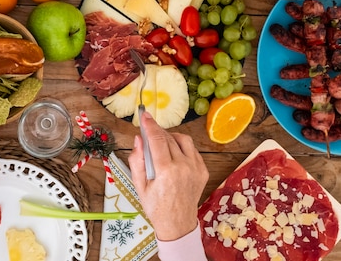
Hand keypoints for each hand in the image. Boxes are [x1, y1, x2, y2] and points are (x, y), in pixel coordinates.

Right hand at [128, 112, 208, 240]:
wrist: (177, 224)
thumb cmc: (155, 206)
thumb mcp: (139, 185)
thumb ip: (137, 160)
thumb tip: (138, 139)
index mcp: (166, 171)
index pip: (157, 139)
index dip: (150, 125)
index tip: (144, 115)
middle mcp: (183, 166)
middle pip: (169, 138)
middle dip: (157, 131)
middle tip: (148, 131)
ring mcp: (195, 168)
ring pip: (183, 140)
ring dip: (171, 137)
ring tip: (161, 142)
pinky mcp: (203, 171)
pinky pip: (192, 150)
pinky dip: (182, 146)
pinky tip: (173, 153)